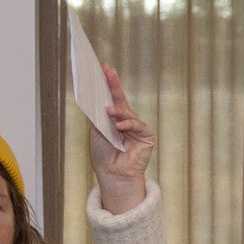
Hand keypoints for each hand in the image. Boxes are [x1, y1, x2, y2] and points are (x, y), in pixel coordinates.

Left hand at [90, 63, 154, 212]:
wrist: (112, 175)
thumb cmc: (103, 156)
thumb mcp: (97, 131)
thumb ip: (100, 116)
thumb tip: (101, 100)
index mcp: (114, 118)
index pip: (111, 97)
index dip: (108, 83)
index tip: (103, 67)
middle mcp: (126, 120)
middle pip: (121, 99)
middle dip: (114, 85)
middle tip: (109, 72)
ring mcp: (137, 127)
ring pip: (128, 113)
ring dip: (118, 112)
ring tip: (109, 113)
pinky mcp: (146, 136)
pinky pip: (137, 126)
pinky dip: (128, 125)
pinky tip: (119, 127)